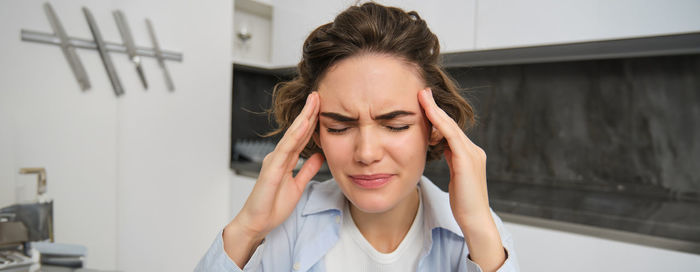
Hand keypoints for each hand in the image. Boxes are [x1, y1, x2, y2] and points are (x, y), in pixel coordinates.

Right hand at [224, 92, 323, 266]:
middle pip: (297, 131)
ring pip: (292, 135)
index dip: (312, 122)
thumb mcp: (297, 185)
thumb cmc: (271, 206)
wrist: (256, 223)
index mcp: (285, 160)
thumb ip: (307, 170)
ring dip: (303, 117)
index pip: (302, 137)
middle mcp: (279, 157)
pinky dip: (295, 135)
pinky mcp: (272, 169)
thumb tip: (319, 156)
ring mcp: (274, 161)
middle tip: (319, 95)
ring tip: (314, 101)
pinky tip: (304, 123)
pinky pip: (286, 149)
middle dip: (308, 112)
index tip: (323, 107)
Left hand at [418, 88, 504, 270]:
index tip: (424, 103)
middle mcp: (474, 151)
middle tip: (422, 91)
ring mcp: (472, 154)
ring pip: (451, 127)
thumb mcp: (455, 178)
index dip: (437, 117)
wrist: (476, 221)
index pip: (451, 131)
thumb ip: (450, 162)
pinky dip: (439, 123)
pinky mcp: (467, 161)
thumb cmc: (464, 205)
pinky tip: (429, 113)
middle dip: (436, 107)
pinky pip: (451, 136)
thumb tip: (440, 150)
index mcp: (470, 155)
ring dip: (435, 110)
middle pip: (451, 124)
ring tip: (422, 96)